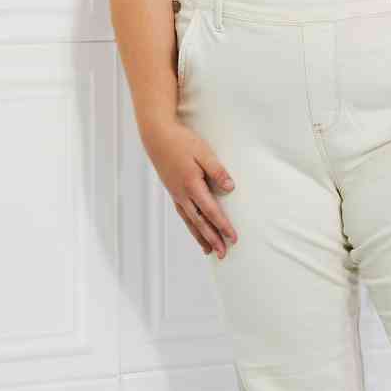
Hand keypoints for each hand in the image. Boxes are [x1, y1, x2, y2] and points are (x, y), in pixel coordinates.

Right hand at [144, 121, 237, 257]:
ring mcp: (176, 194)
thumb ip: (217, 170)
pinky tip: (195, 229)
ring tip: (209, 250)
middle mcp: (182, 194)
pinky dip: (191, 225)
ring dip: (200, 236)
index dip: (223, 226)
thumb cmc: (181, 141)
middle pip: (200, 222)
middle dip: (212, 239)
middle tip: (223, 254)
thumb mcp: (203, 152)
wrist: (157, 136)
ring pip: (190, 221)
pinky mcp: (173, 191)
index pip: (211, 211)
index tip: (233, 238)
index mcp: (192, 185)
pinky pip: (183, 214)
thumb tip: (230, 188)